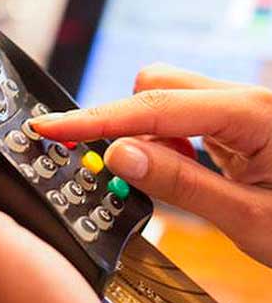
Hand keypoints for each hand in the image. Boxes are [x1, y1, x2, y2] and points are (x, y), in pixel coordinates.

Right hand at [31, 63, 271, 266]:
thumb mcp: (249, 218)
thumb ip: (180, 183)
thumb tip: (120, 154)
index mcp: (253, 113)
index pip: (154, 107)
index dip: (95, 119)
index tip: (51, 126)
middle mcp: (244, 99)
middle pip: (157, 84)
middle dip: (127, 122)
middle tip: (126, 169)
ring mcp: (240, 108)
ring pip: (167, 98)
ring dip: (148, 135)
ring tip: (167, 178)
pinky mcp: (236, 121)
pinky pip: (183, 116)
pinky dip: (167, 142)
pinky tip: (184, 169)